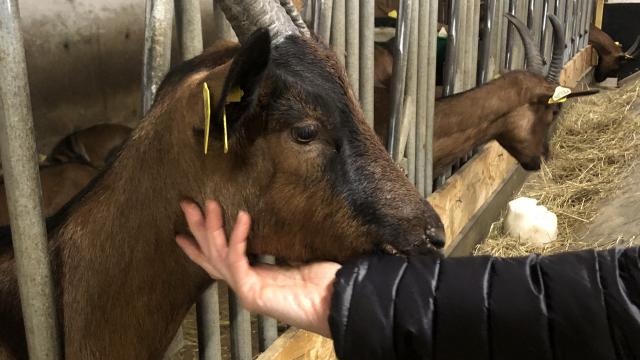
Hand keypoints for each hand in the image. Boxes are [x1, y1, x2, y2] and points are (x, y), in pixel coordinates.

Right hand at [176, 200, 340, 337]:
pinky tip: (241, 216)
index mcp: (254, 277)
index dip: (198, 247)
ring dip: (211, 228)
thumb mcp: (295, 256)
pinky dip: (238, 236)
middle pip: (211, 255)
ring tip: (209, 203)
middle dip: (198, 229)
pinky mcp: (251, 292)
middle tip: (186, 204)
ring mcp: (246, 290)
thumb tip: (274, 221)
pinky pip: (238, 260)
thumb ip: (278, 246)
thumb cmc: (322, 281)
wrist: (336, 301)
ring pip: (218, 255)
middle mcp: (245, 285)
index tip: (180, 234)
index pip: (219, 261)